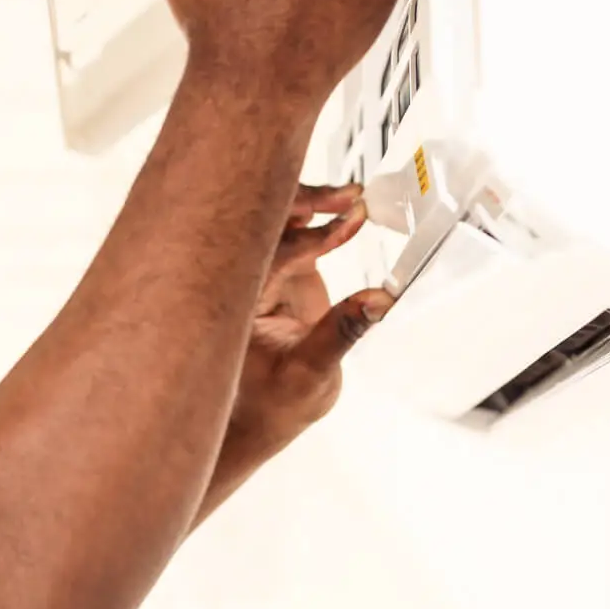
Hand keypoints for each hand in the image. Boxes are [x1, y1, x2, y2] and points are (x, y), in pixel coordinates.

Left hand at [224, 184, 394, 466]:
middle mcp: (240, 281)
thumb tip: (377, 300)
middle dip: (300, 201)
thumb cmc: (271, 402)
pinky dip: (320, 222)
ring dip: (311, 204)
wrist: (264, 414)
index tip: (345, 223)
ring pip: (275, 222)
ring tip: (350, 197)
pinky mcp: (282, 272)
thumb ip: (341, 334)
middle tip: (344, 194)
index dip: (308, 238)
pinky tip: (348, 212)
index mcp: (233, 305)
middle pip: (259, 224)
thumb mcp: (310, 375)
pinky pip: (296, 235)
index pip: (267, 257)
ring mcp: (261, 273)